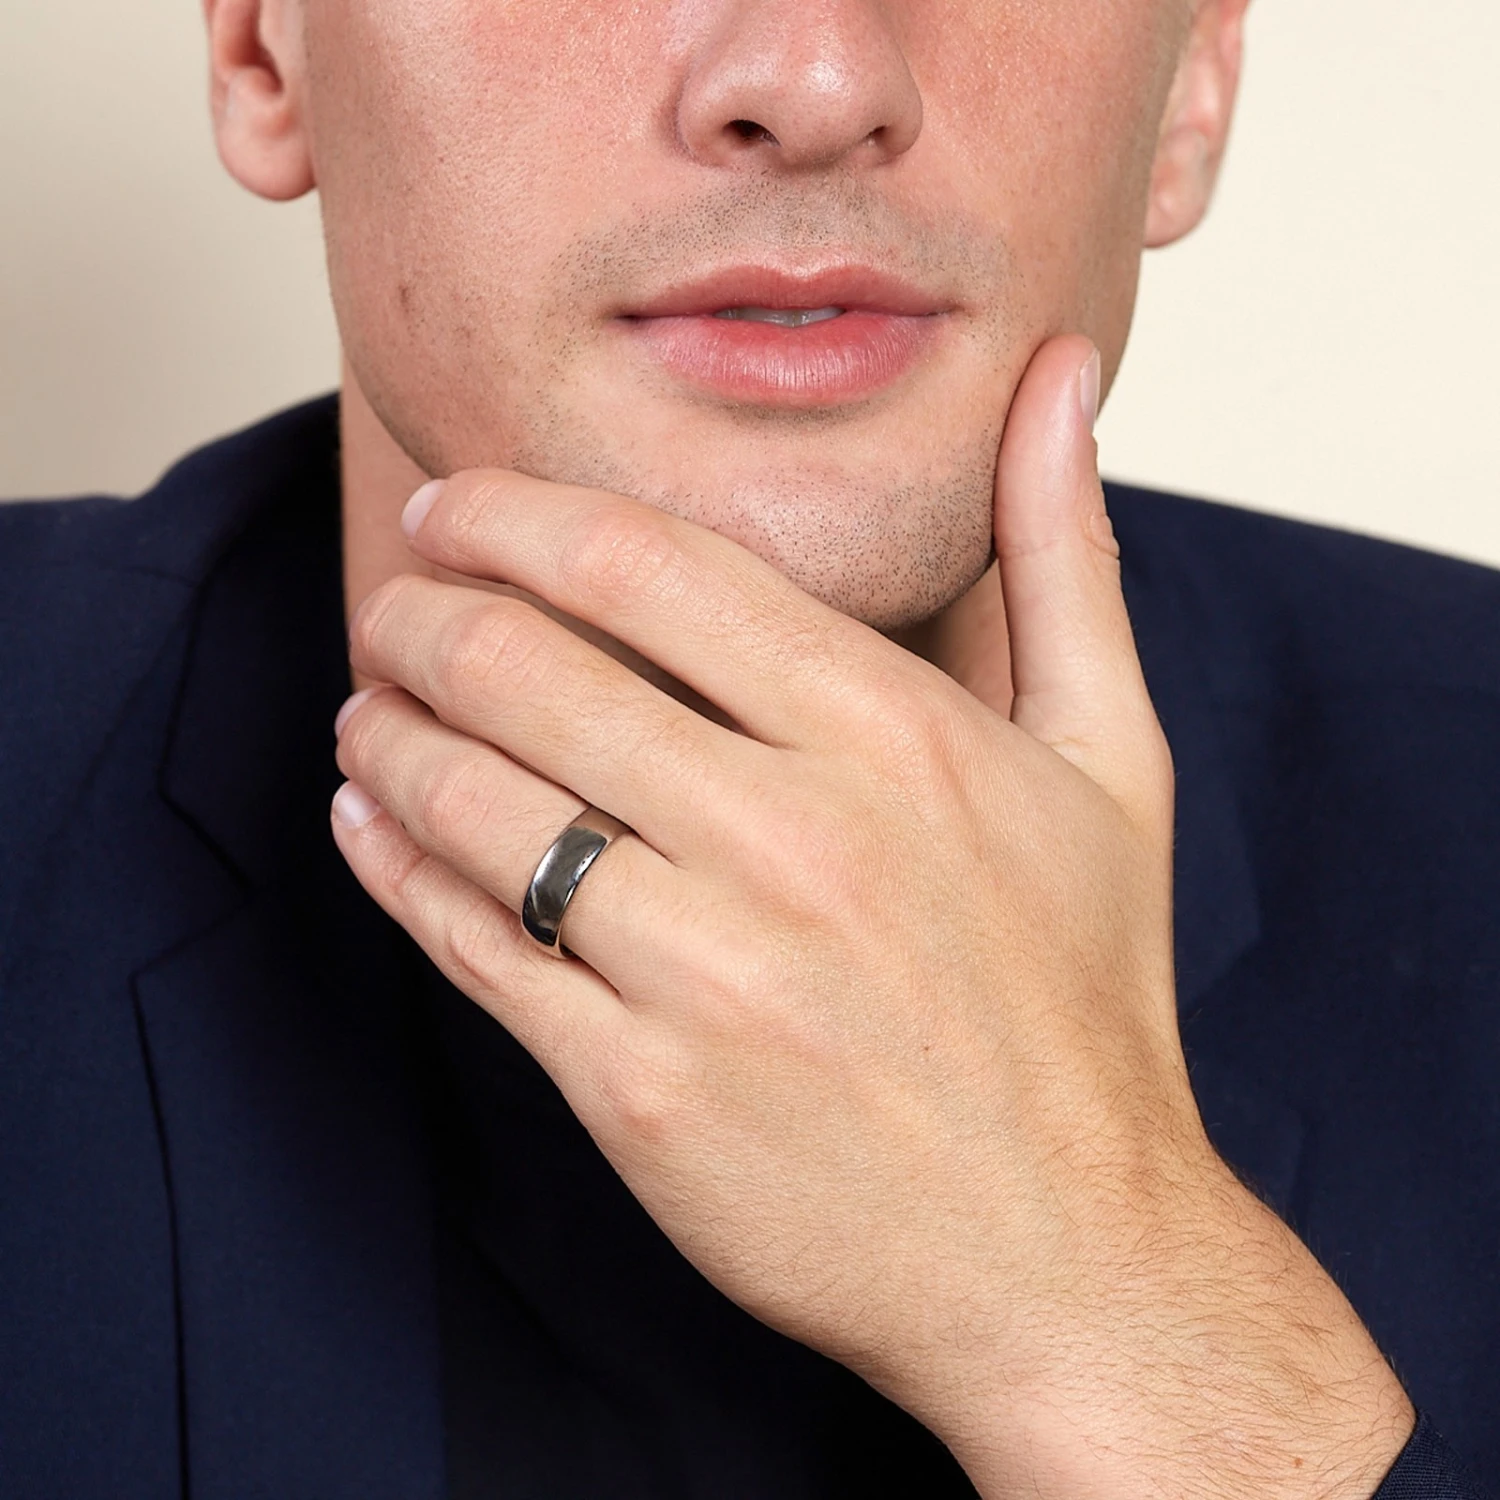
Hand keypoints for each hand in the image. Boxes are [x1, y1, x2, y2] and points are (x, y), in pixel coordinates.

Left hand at [332, 336, 1411, 1497]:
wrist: (1071, 1256)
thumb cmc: (1087, 1002)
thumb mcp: (1114, 760)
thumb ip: (1064, 554)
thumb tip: (1058, 377)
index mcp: (894, 734)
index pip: (647, 567)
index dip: (519, 517)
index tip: (461, 509)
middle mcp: (794, 838)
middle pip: (530, 668)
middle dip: (425, 614)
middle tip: (395, 604)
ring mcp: (709, 972)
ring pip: (477, 804)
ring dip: (389, 733)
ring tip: (368, 708)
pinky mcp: (642, 1093)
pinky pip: (472, 947)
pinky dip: (394, 867)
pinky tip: (369, 823)